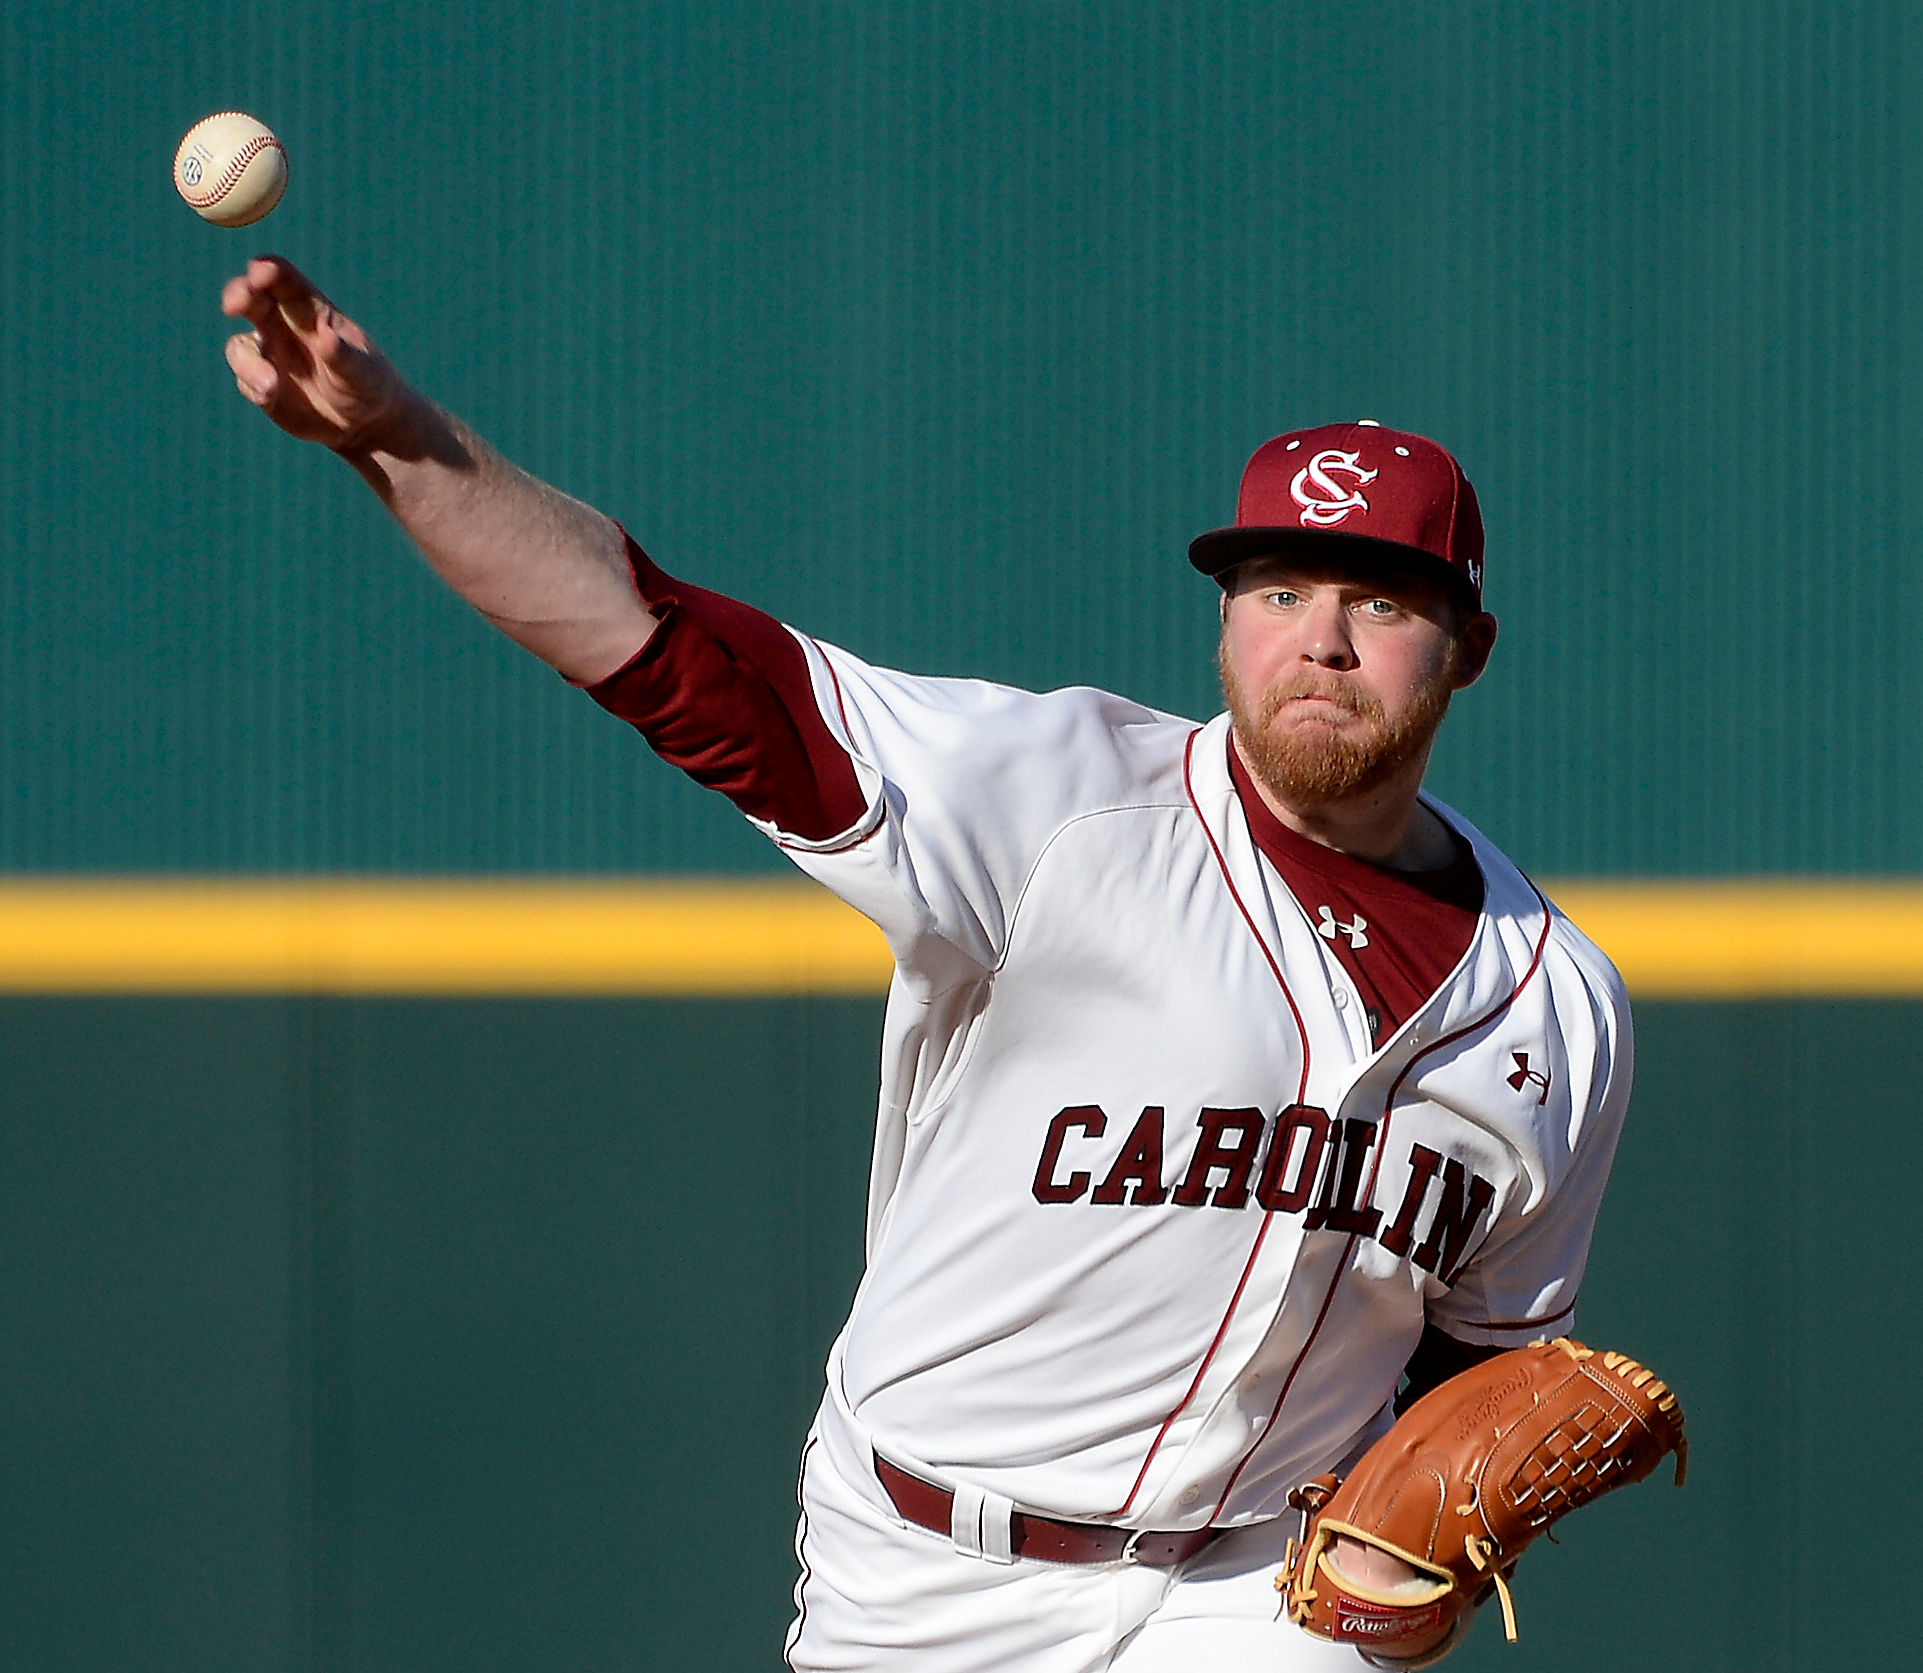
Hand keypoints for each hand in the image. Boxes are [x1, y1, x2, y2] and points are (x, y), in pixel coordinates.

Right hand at [221, 256, 412, 454]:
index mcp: (313, 312)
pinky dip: (252, 386)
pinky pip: (245, 380)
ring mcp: (271, 355)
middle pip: (251, 298)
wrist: (364, 426)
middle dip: (238, 294)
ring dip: (247, 362)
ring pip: (241, 345)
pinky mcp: (262, 384)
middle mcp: (284, 327)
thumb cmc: (370, 387)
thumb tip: (327, 338)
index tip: (260, 272)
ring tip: (270, 386)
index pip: (286, 281)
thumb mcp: (364, 374)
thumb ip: (344, 357)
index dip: (269, 270)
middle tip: (233, 305)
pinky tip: (269, 397)